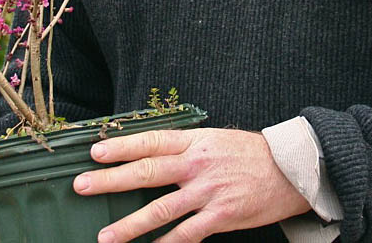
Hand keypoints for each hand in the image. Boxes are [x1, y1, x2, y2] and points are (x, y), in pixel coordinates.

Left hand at [72, 127, 310, 242]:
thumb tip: (147, 154)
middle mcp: (197, 164)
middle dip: (111, 180)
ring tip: (105, 236)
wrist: (289, 169)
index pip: (150, 141)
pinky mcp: (221, 216)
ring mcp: (208, 191)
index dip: (121, 146)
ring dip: (130, 225)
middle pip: (147, 171)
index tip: (94, 152)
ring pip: (161, 209)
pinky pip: (187, 234)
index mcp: (194, 141)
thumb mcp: (213, 139)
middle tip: (82, 185)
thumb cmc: (248, 153)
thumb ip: (183, 148)